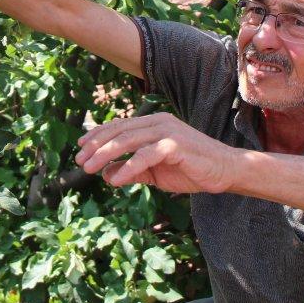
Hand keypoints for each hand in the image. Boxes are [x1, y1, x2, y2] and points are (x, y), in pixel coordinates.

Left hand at [75, 112, 237, 193]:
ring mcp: (167, 131)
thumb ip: (132, 170)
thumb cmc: (190, 169)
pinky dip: (128, 167)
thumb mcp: (155, 171)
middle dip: (96, 146)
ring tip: (89, 169)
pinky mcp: (175, 144)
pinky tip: (116, 180)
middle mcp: (158, 122)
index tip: (80, 147)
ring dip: (105, 155)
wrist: (224, 171)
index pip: (119, 126)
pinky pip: (145, 155)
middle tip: (79, 161)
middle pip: (119, 131)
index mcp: (153, 124)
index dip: (98, 135)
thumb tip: (105, 173)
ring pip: (128, 140)